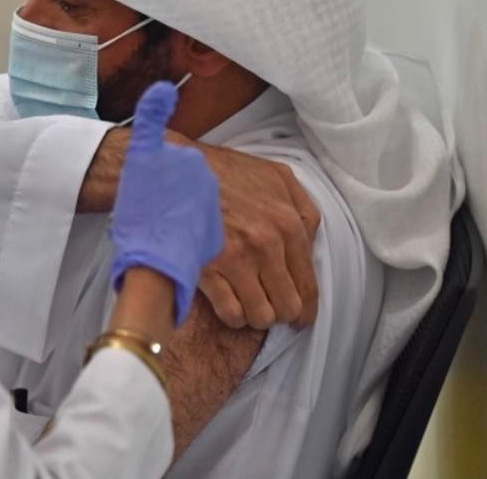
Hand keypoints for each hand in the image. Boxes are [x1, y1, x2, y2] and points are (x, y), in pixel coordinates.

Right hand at [79, 124, 321, 330]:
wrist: (176, 170)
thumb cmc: (226, 172)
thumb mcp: (278, 177)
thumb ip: (303, 210)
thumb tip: (310, 243)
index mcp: (288, 225)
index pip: (307, 284)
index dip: (306, 308)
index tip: (300, 317)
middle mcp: (266, 246)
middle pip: (287, 306)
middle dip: (281, 313)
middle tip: (272, 308)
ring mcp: (235, 260)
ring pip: (260, 316)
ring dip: (257, 315)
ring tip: (249, 305)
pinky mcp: (206, 270)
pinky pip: (230, 313)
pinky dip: (233, 316)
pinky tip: (230, 305)